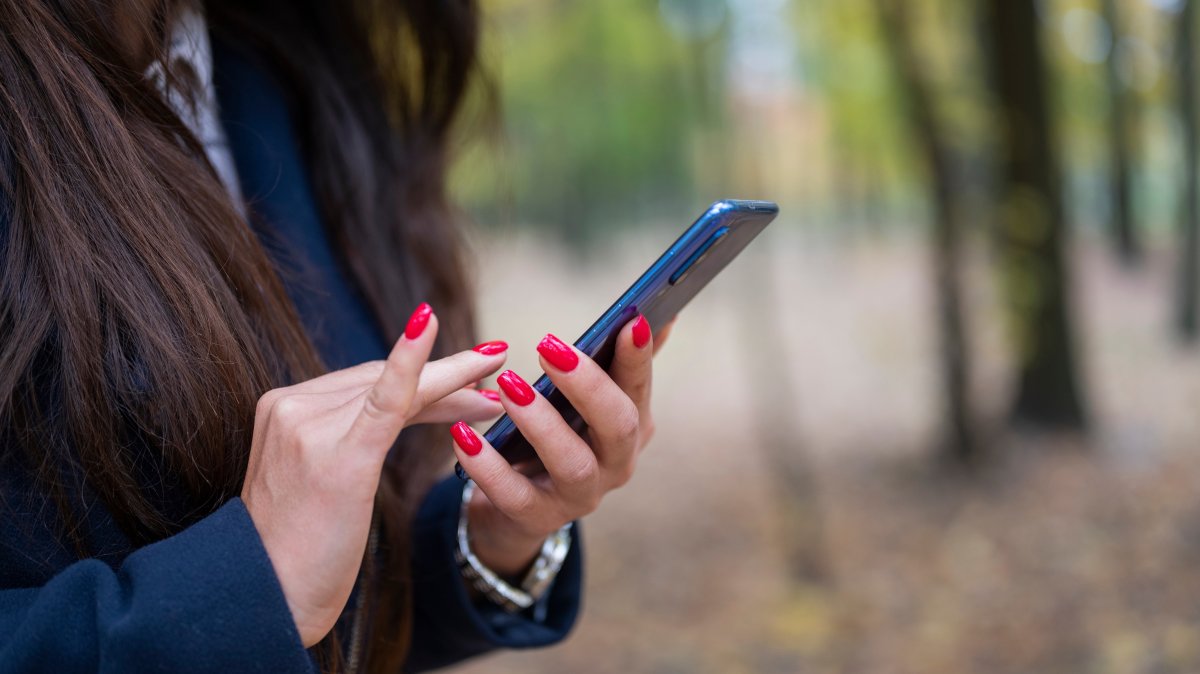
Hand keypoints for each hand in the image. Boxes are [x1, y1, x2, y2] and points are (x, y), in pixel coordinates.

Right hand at [241, 304, 506, 645]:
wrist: (266, 599)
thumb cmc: (297, 554)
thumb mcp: (320, 484)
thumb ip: (348, 442)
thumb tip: (402, 417)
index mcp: (283, 410)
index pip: (365, 382)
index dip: (419, 375)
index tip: (465, 372)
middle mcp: (292, 407)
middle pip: (383, 380)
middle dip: (446, 376)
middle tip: (496, 360)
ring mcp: (311, 427)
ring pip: (398, 388)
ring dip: (454, 379)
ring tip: (498, 367)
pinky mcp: (339, 455)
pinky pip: (386, 397)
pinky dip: (412, 361)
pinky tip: (430, 325)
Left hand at [449, 315, 669, 577]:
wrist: (518, 508)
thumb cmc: (558, 437)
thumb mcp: (587, 403)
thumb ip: (615, 364)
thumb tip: (648, 315)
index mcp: (632, 427)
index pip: (640, 388)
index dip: (639, 358)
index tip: (630, 321)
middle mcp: (616, 464)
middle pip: (618, 426)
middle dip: (587, 385)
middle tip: (548, 347)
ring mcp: (580, 496)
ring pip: (572, 463)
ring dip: (541, 423)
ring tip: (508, 385)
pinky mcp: (537, 518)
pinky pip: (513, 495)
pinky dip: (488, 465)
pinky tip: (463, 435)